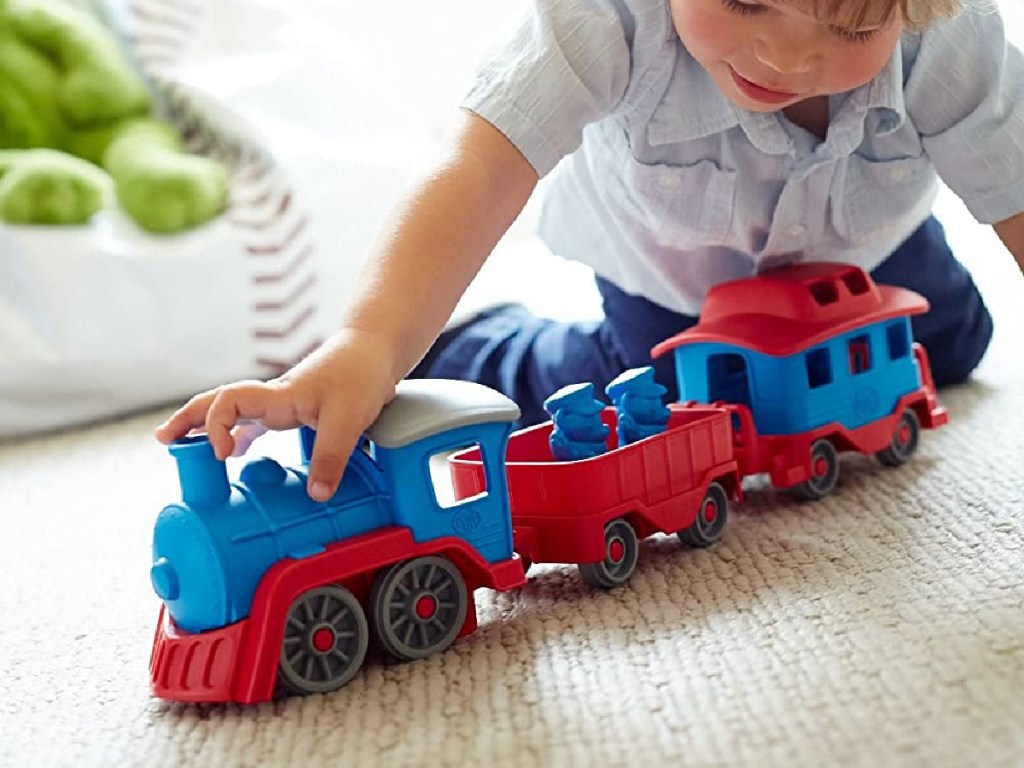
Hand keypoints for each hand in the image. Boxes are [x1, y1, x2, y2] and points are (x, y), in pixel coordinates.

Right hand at [154, 329, 398, 500]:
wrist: (376, 350)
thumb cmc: (361, 373)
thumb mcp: (349, 419)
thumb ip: (331, 457)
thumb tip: (316, 495)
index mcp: (278, 396)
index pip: (228, 402)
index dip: (215, 426)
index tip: (222, 455)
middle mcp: (273, 398)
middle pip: (218, 404)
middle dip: (189, 420)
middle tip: (164, 439)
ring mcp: (282, 403)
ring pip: (234, 413)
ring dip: (208, 427)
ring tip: (183, 447)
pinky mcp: (295, 409)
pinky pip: (257, 421)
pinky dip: (239, 434)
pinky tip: (235, 451)